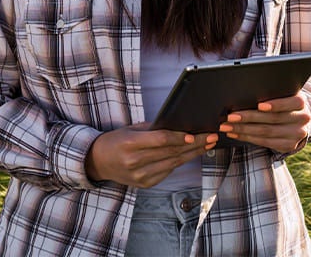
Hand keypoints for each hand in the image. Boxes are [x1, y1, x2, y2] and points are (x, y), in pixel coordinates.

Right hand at [85, 123, 218, 187]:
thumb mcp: (131, 129)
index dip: (179, 137)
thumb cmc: (116, 140)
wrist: (98, 162)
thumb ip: (153, 129)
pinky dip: (180, 162)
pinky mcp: (145, 184)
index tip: (195, 133)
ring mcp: (140, 176)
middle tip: (211, 137)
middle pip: (171, 152)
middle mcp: (135, 162)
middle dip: (194, 144)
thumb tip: (178, 125)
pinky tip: (192, 154)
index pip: (161, 140)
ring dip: (192, 154)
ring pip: (173, 163)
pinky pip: (167, 171)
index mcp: (130, 144)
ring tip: (208, 144)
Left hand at [218, 91, 310, 152]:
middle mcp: (302, 119)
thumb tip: (246, 91)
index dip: (274, 105)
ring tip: (227, 126)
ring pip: (266, 132)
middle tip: (230, 116)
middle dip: (248, 117)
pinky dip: (247, 137)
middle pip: (272, 119)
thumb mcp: (284, 92)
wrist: (299, 117)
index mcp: (301, 102)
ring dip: (243, 129)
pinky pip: (264, 142)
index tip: (259, 105)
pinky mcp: (289, 146)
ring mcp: (296, 135)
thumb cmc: (284, 99)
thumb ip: (272, 92)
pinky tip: (235, 133)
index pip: (288, 103)